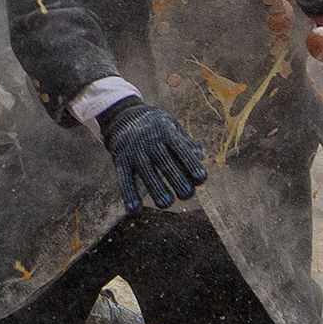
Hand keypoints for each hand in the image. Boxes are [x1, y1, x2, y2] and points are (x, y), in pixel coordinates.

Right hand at [97, 97, 207, 211]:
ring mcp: (134, 151)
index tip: (201, 178)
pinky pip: (124, 177)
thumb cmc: (154, 125)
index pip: (180, 149)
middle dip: (176, 178)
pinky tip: (135, 208)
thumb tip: (202, 155)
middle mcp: (149, 141)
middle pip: (164, 161)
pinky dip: (128, 193)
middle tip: (187, 194)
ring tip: (166, 203)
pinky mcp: (121, 159)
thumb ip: (185, 142)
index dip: (191, 164)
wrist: (122, 114)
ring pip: (145, 171)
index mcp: (166, 133)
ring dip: (156, 188)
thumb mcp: (171, 126)